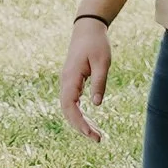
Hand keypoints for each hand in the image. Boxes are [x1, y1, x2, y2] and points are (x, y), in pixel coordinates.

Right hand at [59, 18, 110, 138]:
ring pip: (69, 108)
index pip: (70, 107)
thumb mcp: (102, 63)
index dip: (79, 123)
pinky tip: (89, 121)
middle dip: (81, 127)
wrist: (87, 28)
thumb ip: (99, 83)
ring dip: (80, 122)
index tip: (91, 134)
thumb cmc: (96, 43)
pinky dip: (79, 114)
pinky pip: (72, 102)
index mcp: (70, 78)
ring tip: (96, 134)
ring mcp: (67, 82)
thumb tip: (96, 105)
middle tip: (98, 139)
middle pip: (68, 111)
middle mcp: (65, 82)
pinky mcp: (71, 82)